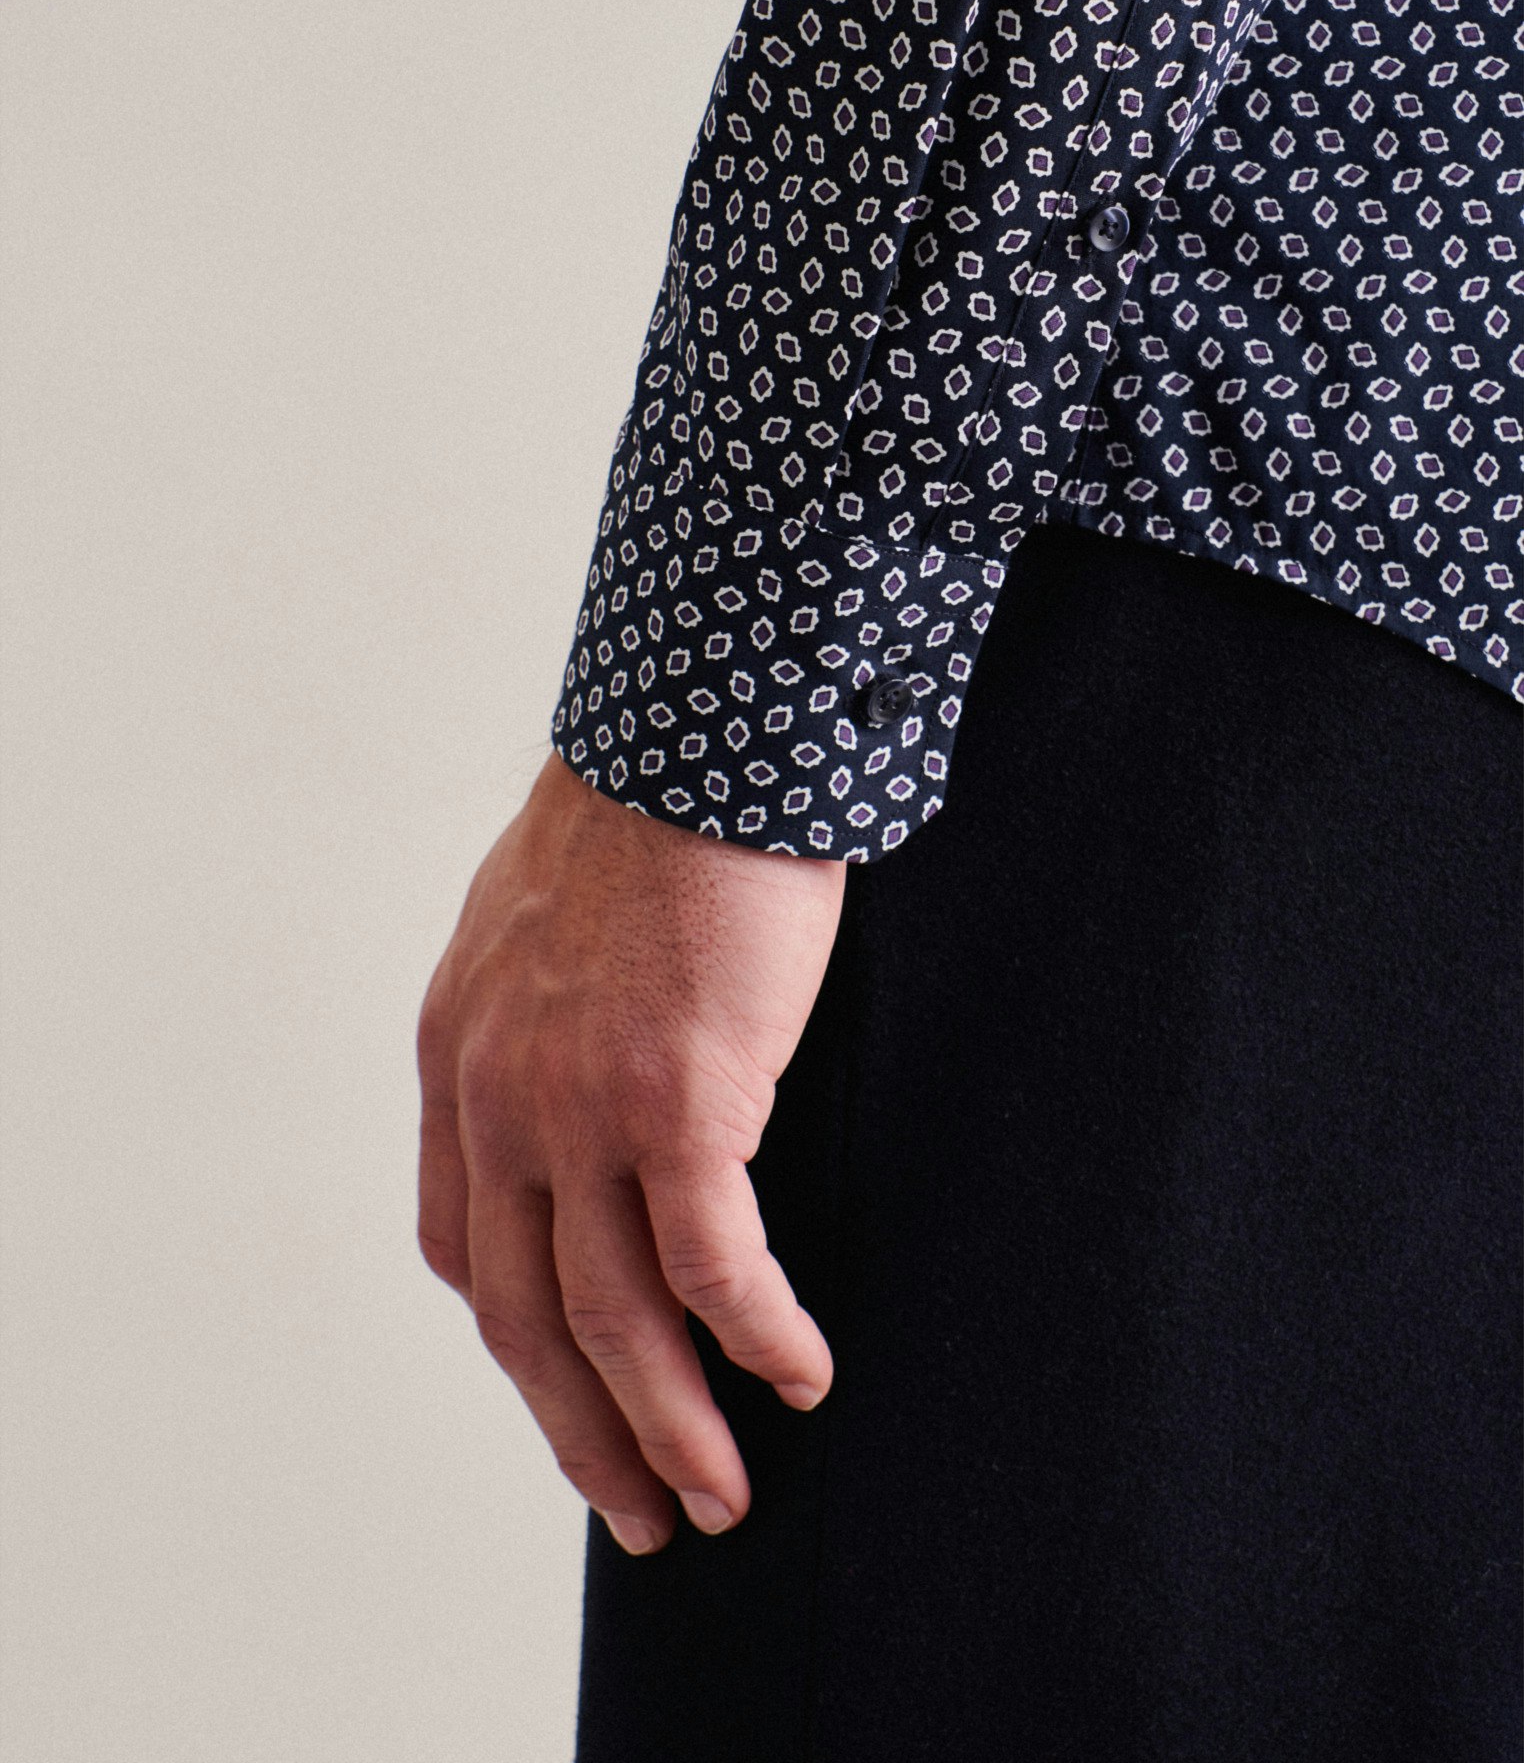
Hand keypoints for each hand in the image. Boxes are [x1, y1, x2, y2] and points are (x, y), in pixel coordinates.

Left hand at [416, 750, 843, 1554]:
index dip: (523, 1340)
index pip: (466, 1247)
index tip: (575, 1392)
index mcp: (459, 1059)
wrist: (698, 738)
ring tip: (723, 1497)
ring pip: (614, 1320)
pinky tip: (803, 1376)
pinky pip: (714, 1267)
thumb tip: (580, 1089)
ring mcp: (582, 1107)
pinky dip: (757, 1339)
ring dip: (671, 1426)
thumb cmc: (643, 818)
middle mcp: (500, 1100)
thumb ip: (531, 1020)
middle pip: (528, 1319)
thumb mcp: (532, 926)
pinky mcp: (680, 1100)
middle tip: (647, 1513)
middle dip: (587, 1434)